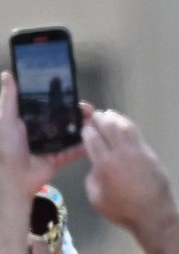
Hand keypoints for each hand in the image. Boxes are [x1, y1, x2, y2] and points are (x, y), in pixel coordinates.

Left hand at [0, 71, 87, 200]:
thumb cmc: (5, 147)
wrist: (12, 178)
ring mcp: (48, 145)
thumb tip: (8, 75)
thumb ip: (9, 99)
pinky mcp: (56, 159)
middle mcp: (39, 131)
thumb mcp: (6, 119)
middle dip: (75, 113)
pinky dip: (82, 148)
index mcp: (27, 121)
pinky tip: (95, 140)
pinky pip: (71, 152)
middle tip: (89, 109)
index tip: (72, 93)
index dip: (59, 100)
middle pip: (61, 119)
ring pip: (69, 134)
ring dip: (82, 128)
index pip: (46, 107)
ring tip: (95, 122)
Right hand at [82, 111, 174, 234]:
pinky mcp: (151, 155)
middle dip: (99, 119)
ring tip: (110, 115)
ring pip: (126, 127)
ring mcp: (139, 152)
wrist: (155, 214)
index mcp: (105, 164)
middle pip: (109, 127)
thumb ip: (93, 178)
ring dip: (116, 119)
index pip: (92, 138)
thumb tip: (96, 167)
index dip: (87, 130)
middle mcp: (122, 154)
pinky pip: (138, 136)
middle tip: (95, 114)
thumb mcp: (96, 199)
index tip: (84, 127)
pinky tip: (126, 127)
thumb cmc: (123, 211)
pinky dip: (129, 127)